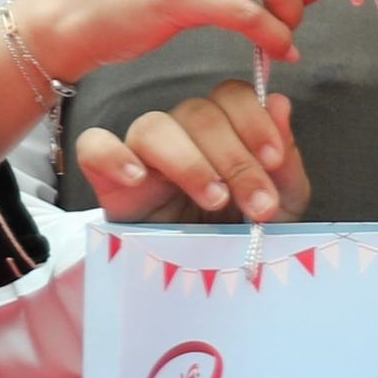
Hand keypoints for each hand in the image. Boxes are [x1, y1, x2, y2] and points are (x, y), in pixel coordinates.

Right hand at [76, 78, 307, 223]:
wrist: (208, 282)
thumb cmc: (244, 233)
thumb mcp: (281, 203)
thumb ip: (284, 158)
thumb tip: (279, 103)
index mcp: (224, 127)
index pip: (231, 95)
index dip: (254, 121)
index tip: (274, 161)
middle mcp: (182, 131)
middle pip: (198, 113)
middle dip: (235, 159)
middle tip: (257, 205)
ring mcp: (142, 152)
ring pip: (153, 126)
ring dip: (189, 162)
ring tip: (213, 200)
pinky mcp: (109, 179)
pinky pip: (94, 145)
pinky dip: (113, 155)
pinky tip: (138, 179)